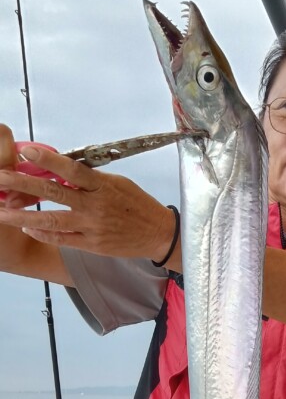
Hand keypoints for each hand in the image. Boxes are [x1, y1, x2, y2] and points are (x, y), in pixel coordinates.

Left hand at [0, 139, 174, 259]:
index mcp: (102, 185)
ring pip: (51, 220)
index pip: (71, 169)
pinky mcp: (91, 245)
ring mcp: (92, 227)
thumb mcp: (117, 183)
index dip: (48, 161)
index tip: (25, 153)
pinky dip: (42, 233)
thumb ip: (90, 179)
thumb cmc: (137, 205)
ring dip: (23, 216)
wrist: (157, 233)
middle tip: (0, 180)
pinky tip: (26, 228)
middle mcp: (95, 206)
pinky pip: (61, 239)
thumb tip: (62, 171)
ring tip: (2, 212)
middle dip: (22, 185)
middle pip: (53, 192)